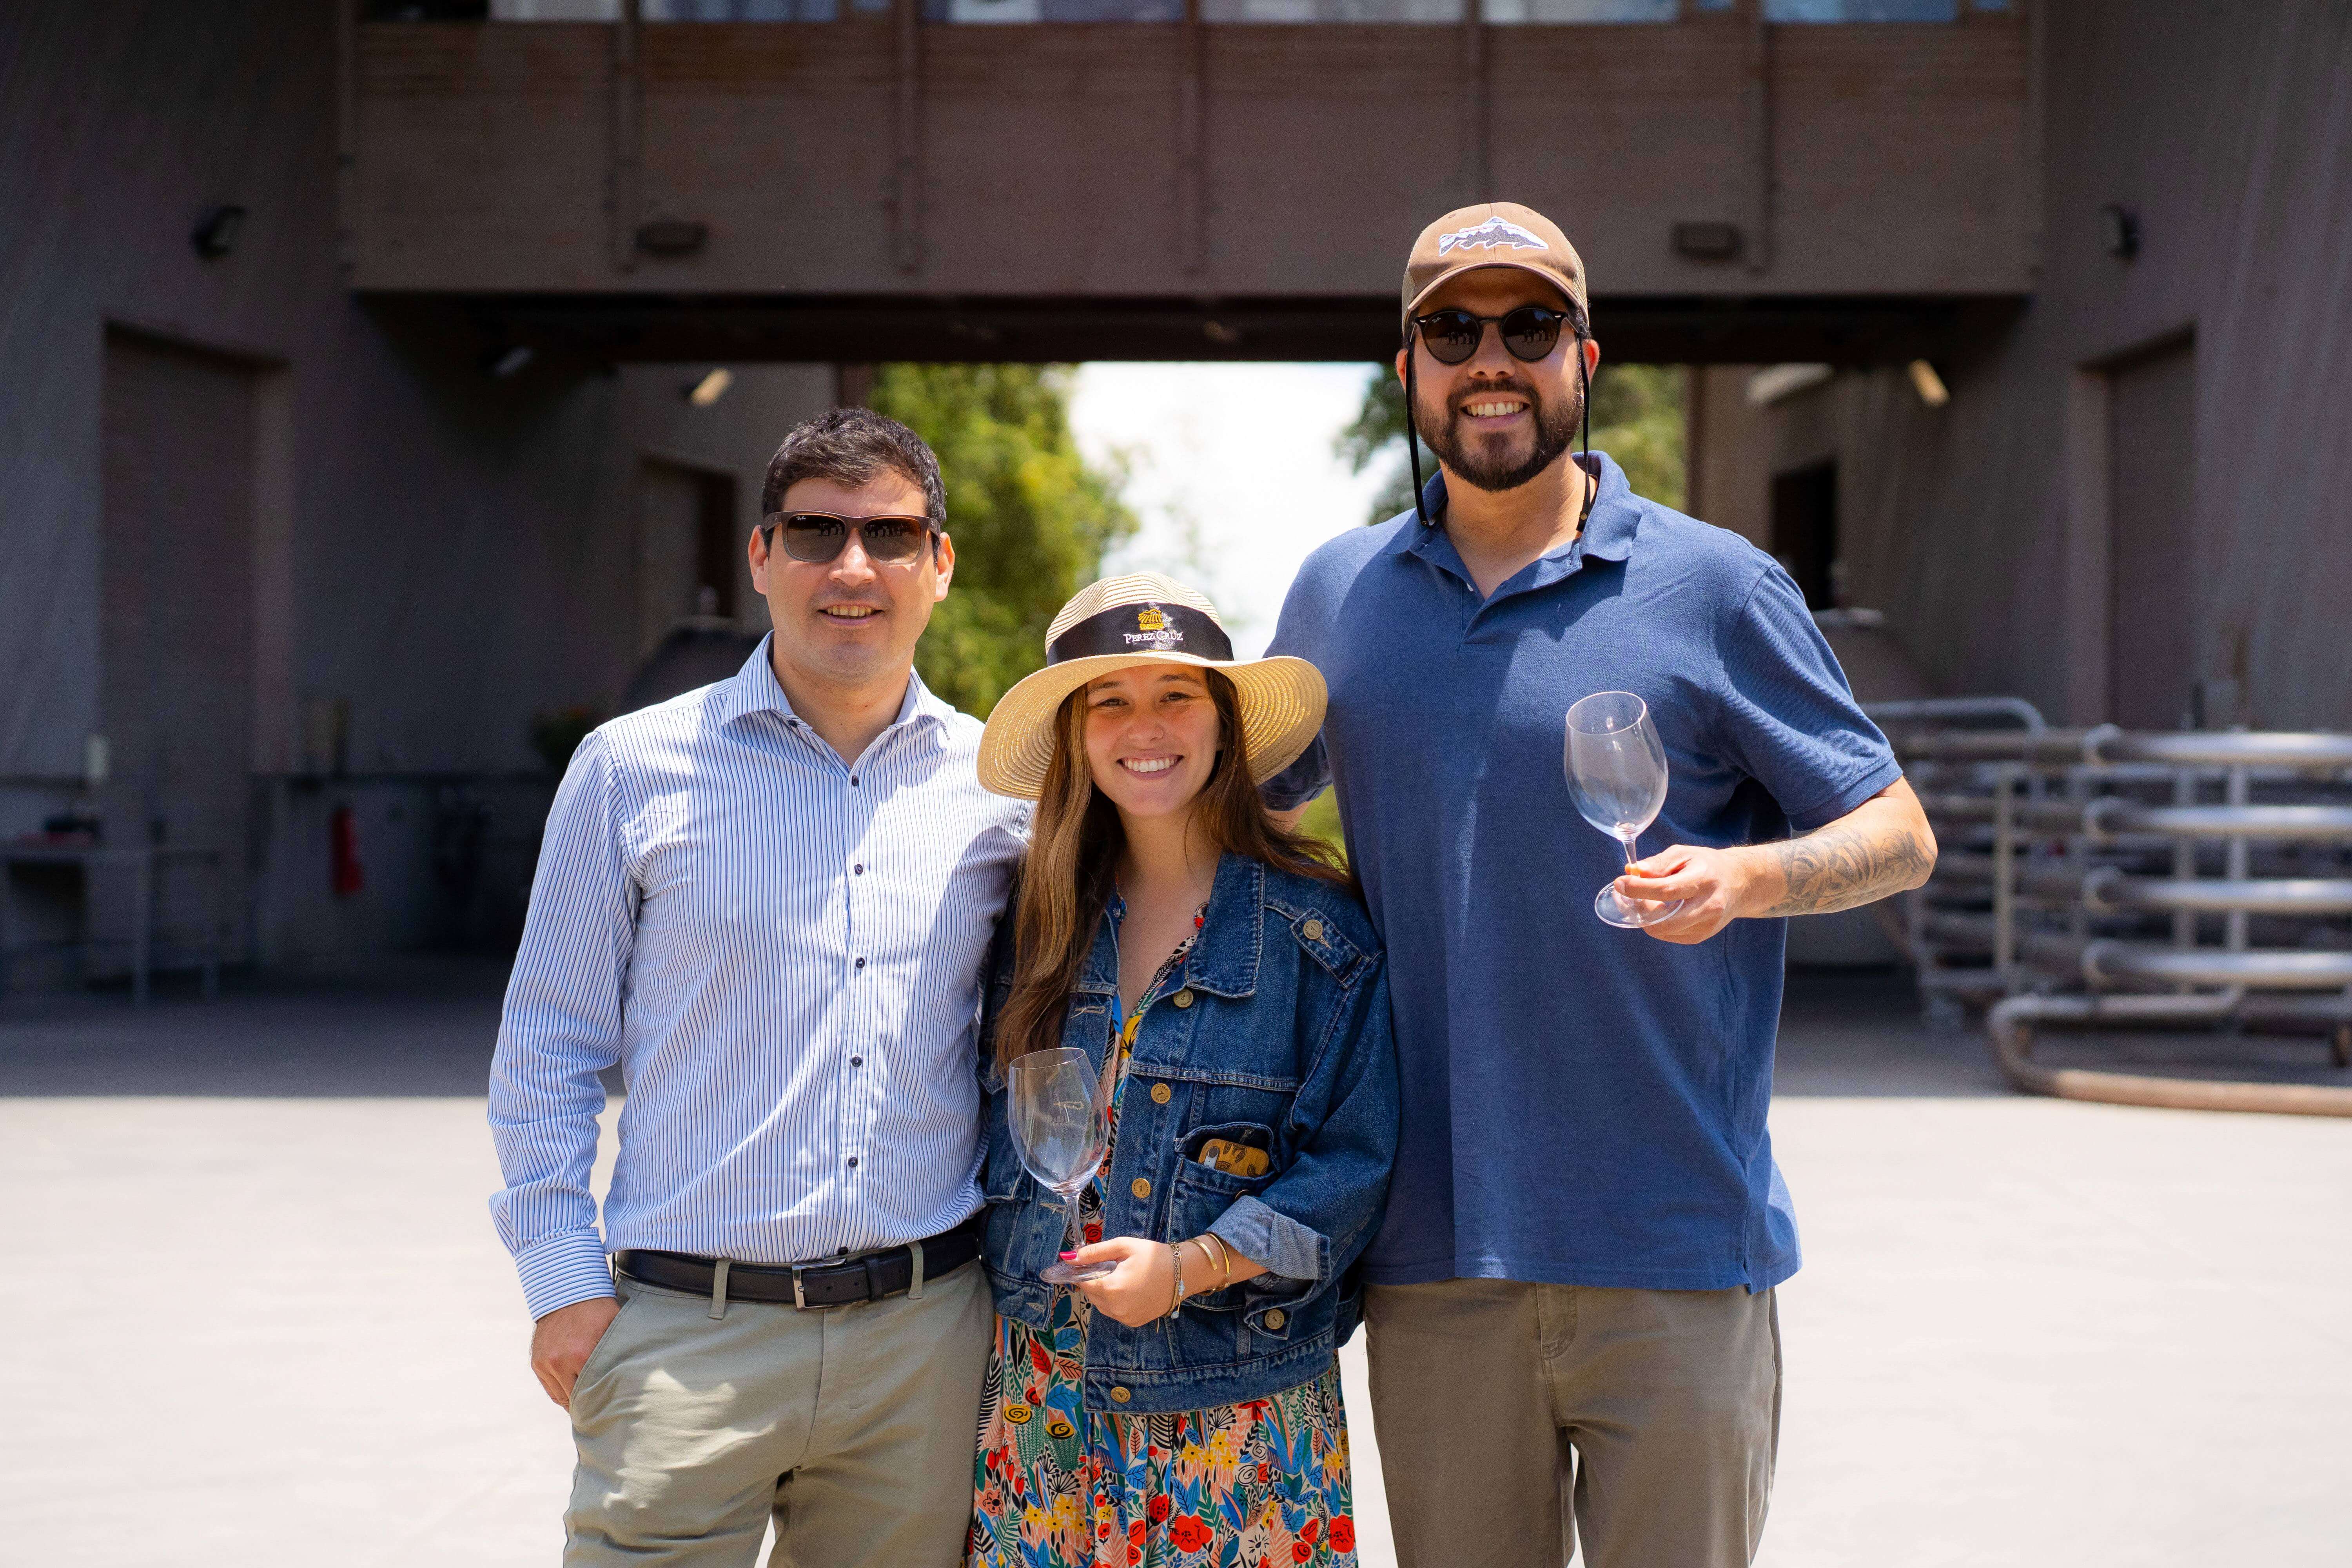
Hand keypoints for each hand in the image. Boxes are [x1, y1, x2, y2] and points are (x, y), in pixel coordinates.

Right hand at [530, 1295, 619, 1408]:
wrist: (566, 1291)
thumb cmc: (597, 1310)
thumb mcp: (613, 1328)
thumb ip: (617, 1354)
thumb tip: (632, 1376)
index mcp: (581, 1356)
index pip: (591, 1394)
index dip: (599, 1403)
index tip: (607, 1410)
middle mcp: (559, 1362)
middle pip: (574, 1399)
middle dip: (586, 1405)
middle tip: (599, 1411)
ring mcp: (545, 1363)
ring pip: (559, 1396)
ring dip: (572, 1399)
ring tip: (586, 1402)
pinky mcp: (537, 1362)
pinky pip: (549, 1386)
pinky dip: (560, 1390)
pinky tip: (572, 1390)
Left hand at [1066, 1237, 1178, 1326]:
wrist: (1184, 1272)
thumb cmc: (1153, 1255)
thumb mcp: (1123, 1246)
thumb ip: (1095, 1252)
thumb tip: (1069, 1257)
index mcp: (1111, 1288)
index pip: (1083, 1283)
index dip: (1082, 1272)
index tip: (1087, 1262)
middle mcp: (1116, 1308)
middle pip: (1092, 1295)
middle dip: (1095, 1281)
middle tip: (1110, 1266)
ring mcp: (1125, 1318)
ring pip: (1102, 1305)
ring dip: (1104, 1292)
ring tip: (1121, 1277)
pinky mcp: (1134, 1322)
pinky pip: (1115, 1312)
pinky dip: (1115, 1302)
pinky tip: (1129, 1289)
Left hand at [1614, 844, 1761, 944]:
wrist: (1739, 883)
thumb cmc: (1706, 864)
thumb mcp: (1684, 854)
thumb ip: (1658, 863)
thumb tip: (1633, 872)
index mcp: (1704, 880)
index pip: (1666, 890)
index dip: (1638, 888)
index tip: (1620, 882)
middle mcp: (1708, 906)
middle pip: (1664, 921)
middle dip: (1638, 909)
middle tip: (1628, 895)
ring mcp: (1706, 925)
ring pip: (1663, 931)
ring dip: (1645, 917)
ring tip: (1642, 899)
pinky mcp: (1701, 936)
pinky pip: (1669, 935)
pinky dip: (1656, 923)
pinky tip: (1656, 908)